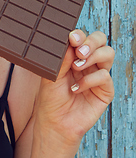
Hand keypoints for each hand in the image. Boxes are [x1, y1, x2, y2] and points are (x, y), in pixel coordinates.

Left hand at [34, 30, 114, 149]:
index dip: (80, 35)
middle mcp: (88, 62)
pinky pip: (105, 76)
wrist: (54, 123)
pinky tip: (76, 88)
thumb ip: (62, 57)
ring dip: (93, 56)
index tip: (72, 39)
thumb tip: (71, 40)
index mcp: (74, 55)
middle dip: (92, 41)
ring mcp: (97, 75)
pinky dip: (90, 80)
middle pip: (100, 40)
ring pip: (108, 53)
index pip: (82, 37)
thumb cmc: (51, 97)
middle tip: (79, 51)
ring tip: (77, 66)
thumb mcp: (52, 74)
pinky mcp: (105, 90)